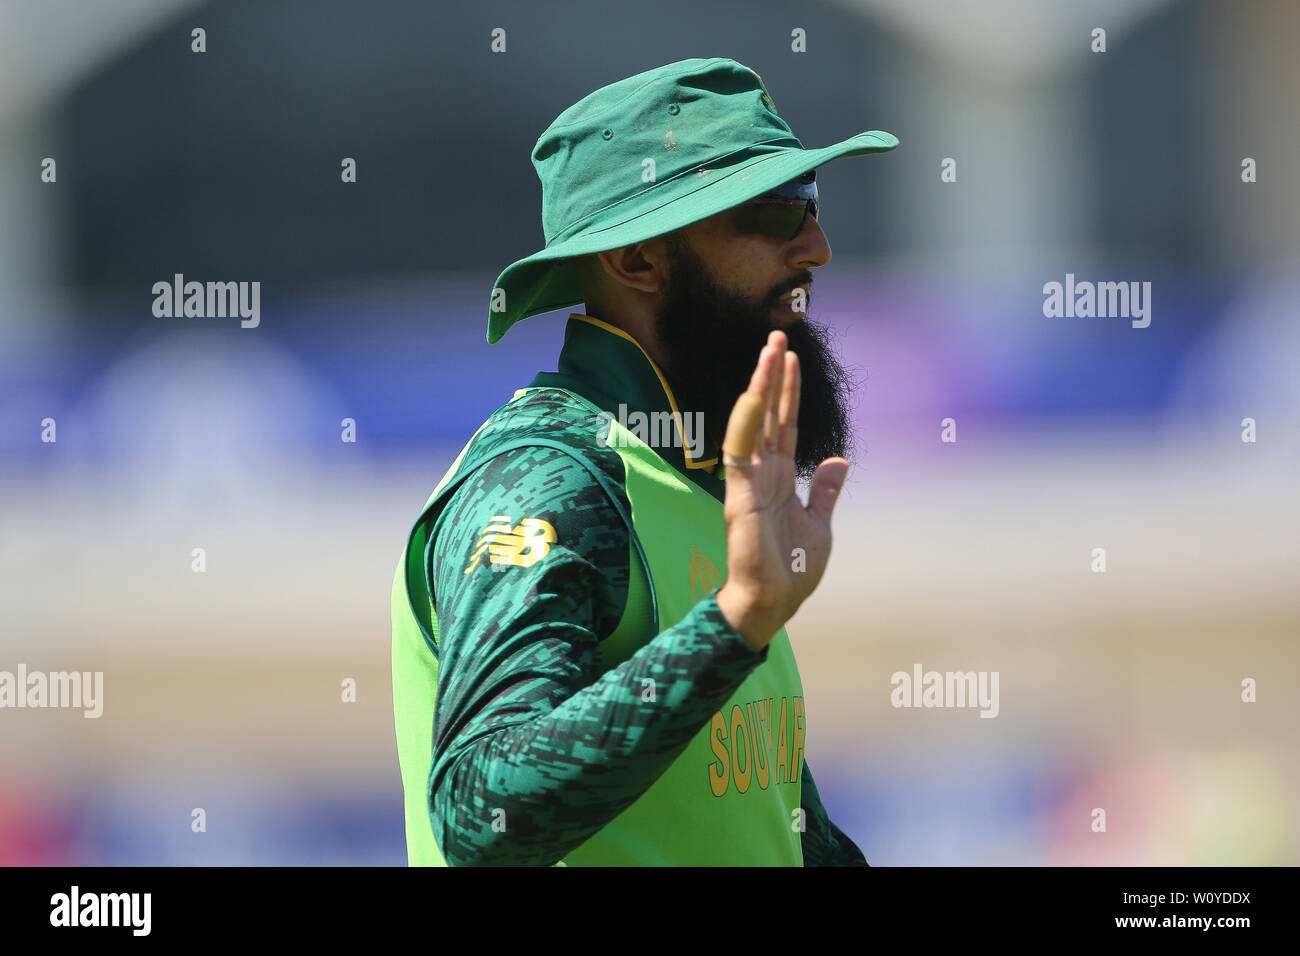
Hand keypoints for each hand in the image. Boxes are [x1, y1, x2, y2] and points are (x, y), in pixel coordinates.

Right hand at [715, 330, 849, 651]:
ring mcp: (749, 481)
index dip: (787, 391)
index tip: (790, 358)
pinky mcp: (741, 495)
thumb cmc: (792, 569)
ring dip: (761, 387)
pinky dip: (746, 424)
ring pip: (753, 422)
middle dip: (772, 375)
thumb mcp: (820, 524)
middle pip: (767, 413)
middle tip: (777, 336)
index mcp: (779, 477)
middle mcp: (761, 472)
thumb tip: (838, 458)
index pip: (784, 424)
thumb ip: (824, 490)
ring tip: (770, 351)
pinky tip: (754, 396)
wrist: (771, 602)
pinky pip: (740, 452)